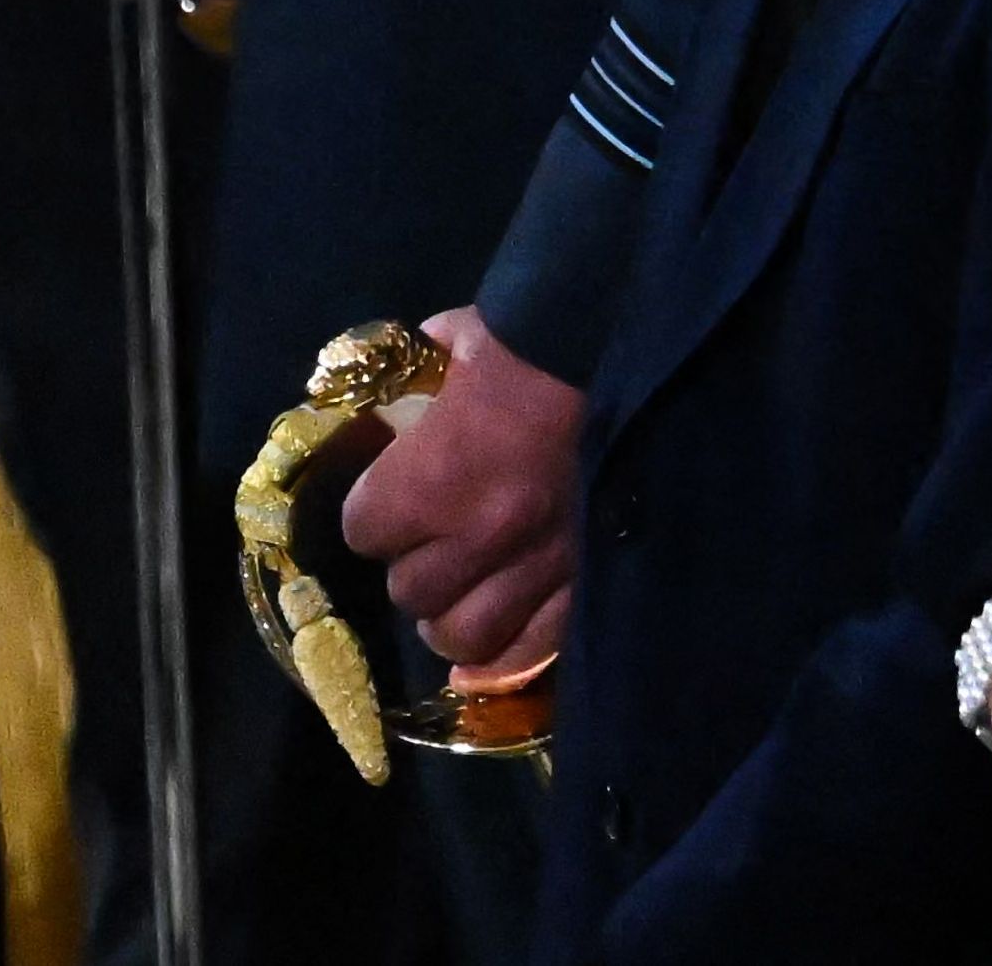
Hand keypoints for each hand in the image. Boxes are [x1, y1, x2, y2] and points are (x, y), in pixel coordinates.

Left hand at [338, 306, 579, 675]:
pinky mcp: (585, 582)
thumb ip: (410, 382)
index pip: (363, 531)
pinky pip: (531, 648)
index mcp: (432, 478)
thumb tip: (388, 401)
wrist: (627, 346)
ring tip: (462, 591)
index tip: (388, 498)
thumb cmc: (532, 342)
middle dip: (414, 566)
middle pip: (411, 591)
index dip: (372, 514)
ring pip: (464, 636)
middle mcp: (479, 536)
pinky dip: (506, 649)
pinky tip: (498, 634)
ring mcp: (536, 567)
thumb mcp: (452, 344)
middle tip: (430, 543)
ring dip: (453, 615)